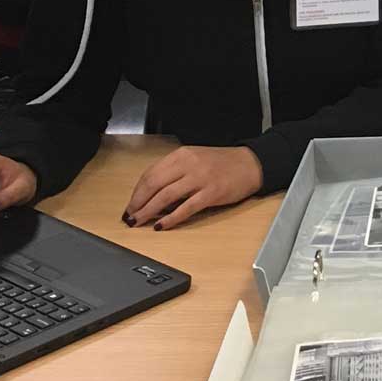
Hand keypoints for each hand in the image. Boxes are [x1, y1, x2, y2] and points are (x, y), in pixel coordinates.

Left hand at [123, 146, 262, 230]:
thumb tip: (152, 195)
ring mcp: (201, 178)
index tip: (130, 205)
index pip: (150, 174)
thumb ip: (175, 173)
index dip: (136, 192)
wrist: (251, 164)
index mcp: (182, 155)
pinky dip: (171, 218)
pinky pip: (186, 208)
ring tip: (139, 222)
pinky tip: (161, 225)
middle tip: (129, 216)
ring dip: (148, 211)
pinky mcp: (212, 193)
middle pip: (154, 184)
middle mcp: (189, 164)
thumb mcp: (195, 160)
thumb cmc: (223, 164)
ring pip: (166, 196)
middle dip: (138, 203)